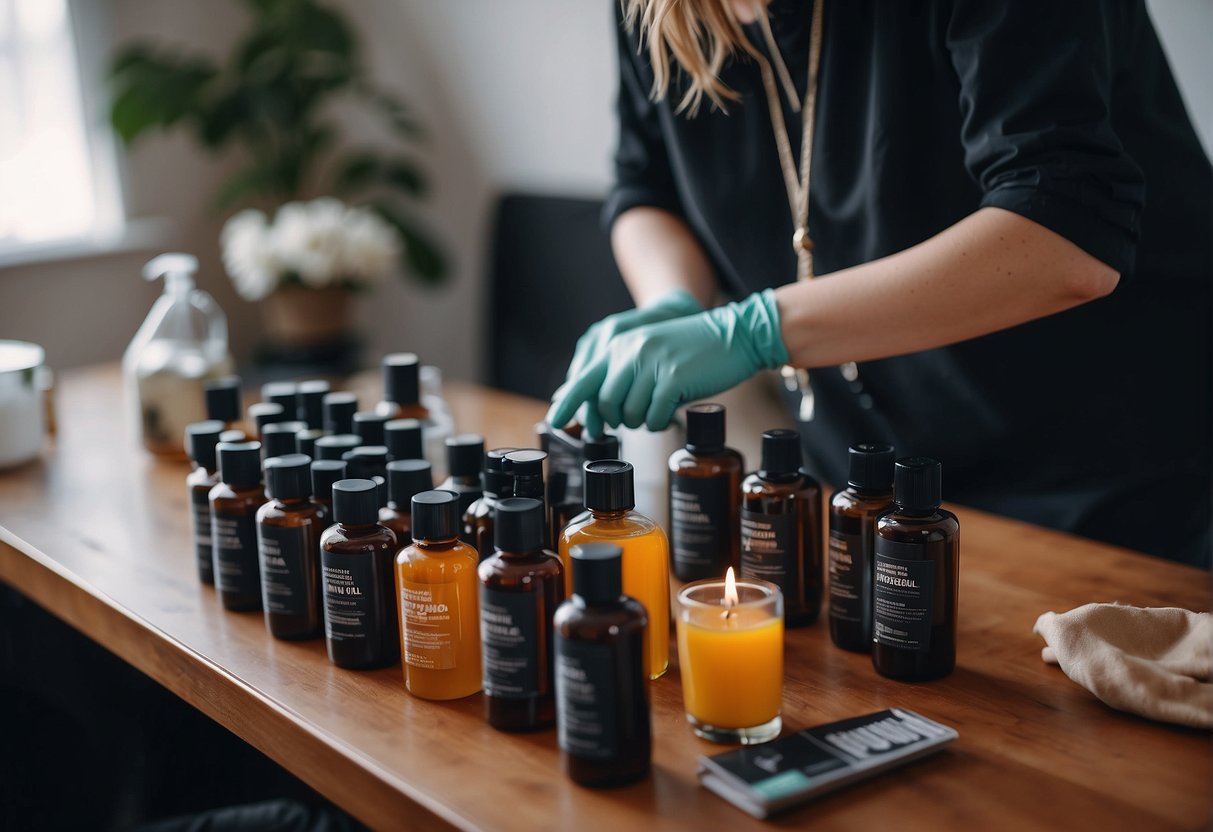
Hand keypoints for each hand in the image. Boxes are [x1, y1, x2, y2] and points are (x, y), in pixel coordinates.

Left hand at [547, 289, 789, 432]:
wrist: (733, 336)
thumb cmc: (691, 351)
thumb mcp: (648, 353)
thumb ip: (621, 373)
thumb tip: (595, 410)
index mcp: (620, 346)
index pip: (583, 379)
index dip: (567, 403)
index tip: (553, 420)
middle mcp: (630, 352)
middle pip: (605, 405)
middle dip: (619, 418)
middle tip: (640, 413)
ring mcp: (651, 364)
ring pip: (629, 415)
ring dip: (642, 420)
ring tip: (659, 406)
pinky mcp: (672, 378)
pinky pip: (653, 418)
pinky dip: (660, 421)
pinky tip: (671, 409)